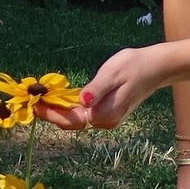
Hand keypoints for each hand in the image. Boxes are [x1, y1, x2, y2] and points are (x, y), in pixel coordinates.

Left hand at [33, 44, 171, 131]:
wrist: (156, 68)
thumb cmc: (134, 65)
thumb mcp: (113, 73)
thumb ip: (96, 89)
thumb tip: (81, 101)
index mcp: (106, 114)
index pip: (72, 120)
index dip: (52, 114)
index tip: (35, 105)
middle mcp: (106, 121)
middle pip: (72, 123)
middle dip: (52, 114)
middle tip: (33, 102)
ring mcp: (108, 119)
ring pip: (77, 120)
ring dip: (59, 111)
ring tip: (42, 99)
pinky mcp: (108, 113)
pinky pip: (84, 115)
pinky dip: (70, 108)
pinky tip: (60, 99)